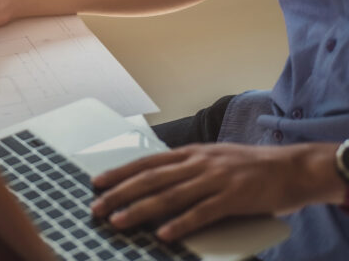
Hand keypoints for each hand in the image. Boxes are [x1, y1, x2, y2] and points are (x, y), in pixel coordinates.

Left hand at [90, 143, 344, 240]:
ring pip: (170, 195)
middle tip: (97, 207)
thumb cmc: (248, 166)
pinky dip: (180, 224)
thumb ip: (186, 168)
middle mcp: (198, 163)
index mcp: (191, 153)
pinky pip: (202, 213)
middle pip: (151, 179)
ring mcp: (215, 179)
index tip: (97, 183)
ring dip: (140, 210)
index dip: (120, 172)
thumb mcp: (212, 158)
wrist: (290, 167)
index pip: (147, 162)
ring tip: (119, 221)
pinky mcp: (233, 198)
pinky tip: (163, 234)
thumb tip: (155, 180)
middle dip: (120, 193)